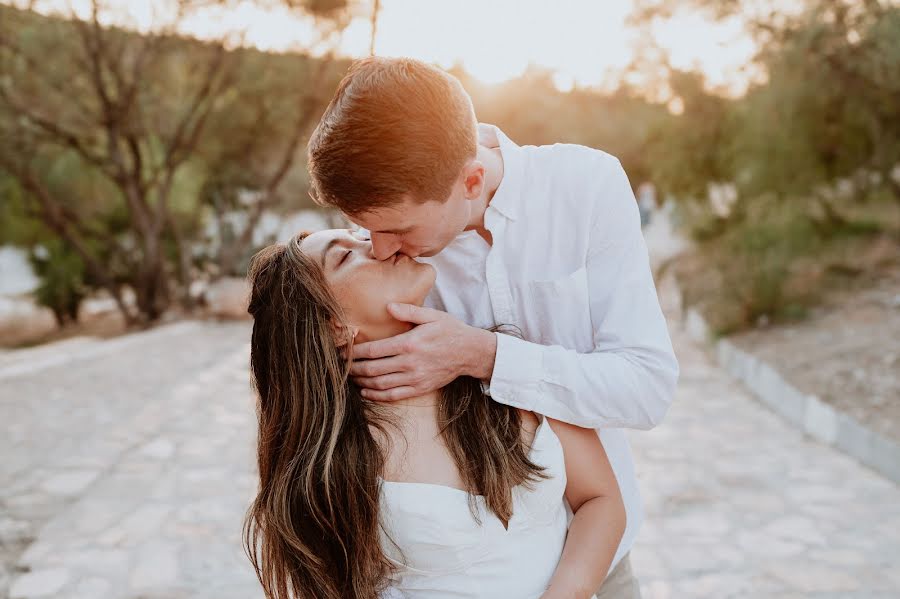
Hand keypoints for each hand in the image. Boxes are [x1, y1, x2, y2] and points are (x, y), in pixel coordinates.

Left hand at [349, 303, 496, 401]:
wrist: (470, 353)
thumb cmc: (450, 331)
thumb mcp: (432, 316)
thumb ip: (408, 311)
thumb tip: (388, 306)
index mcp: (409, 344)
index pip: (374, 350)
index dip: (355, 353)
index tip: (342, 351)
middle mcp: (410, 363)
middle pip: (373, 369)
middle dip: (353, 368)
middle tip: (341, 366)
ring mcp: (414, 378)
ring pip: (380, 384)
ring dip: (361, 382)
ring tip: (351, 377)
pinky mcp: (419, 388)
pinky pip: (393, 395)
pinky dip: (376, 395)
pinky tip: (366, 392)